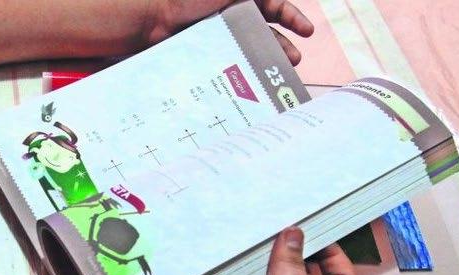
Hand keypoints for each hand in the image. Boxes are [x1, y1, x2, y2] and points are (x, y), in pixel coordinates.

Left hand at [147, 0, 314, 63]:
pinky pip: (231, 64)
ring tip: (278, 73)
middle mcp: (233, 17)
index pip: (276, 7)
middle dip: (283, 45)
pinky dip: (244, 74)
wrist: (152, 20)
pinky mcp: (208, 55)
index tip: (306, 31)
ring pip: (251, 51)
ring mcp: (221, 37)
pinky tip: (253, 84)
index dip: (293, 17)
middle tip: (293, 60)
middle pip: (267, 33)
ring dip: (268, 62)